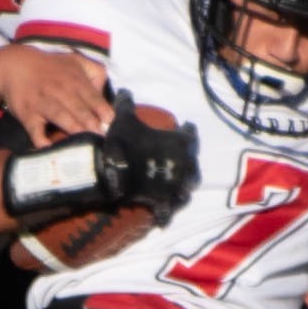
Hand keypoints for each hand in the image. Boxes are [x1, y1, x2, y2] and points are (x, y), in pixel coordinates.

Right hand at [0, 45, 111, 146]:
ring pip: (60, 117)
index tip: (111, 124)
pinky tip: (50, 148)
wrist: (15, 66)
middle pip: (79, 109)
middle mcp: (60, 91)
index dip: (103, 111)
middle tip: (102, 138)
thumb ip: (95, 74)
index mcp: (74, 80)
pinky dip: (41, 139)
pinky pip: (35, 129)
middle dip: (91, 124)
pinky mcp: (27, 114)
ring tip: (85, 143)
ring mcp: (43, 103)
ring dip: (73, 129)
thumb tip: (105, 94)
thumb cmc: (50, 67)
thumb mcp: (75, 61)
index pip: (92, 97)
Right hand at [101, 91, 199, 225]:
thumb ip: (127, 103)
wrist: (115, 171)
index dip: (188, 130)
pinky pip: (168, 211)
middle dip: (189, 161)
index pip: (190, 134)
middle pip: (193, 163)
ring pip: (187, 188)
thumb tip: (125, 90)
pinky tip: (164, 218)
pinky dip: (166, 214)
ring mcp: (176, 186)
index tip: (186, 127)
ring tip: (179, 186)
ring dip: (184, 186)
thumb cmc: (124, 142)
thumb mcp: (125, 118)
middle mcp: (184, 165)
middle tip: (183, 159)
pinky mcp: (164, 202)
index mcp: (180, 143)